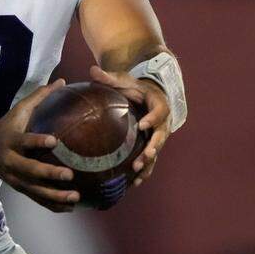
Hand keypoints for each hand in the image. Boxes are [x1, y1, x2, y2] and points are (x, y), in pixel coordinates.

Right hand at [0, 79, 80, 211]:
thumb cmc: (7, 126)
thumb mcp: (18, 110)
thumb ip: (39, 97)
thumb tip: (61, 81)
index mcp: (11, 140)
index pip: (24, 141)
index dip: (37, 142)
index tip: (54, 141)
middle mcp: (11, 161)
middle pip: (29, 170)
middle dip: (49, 174)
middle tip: (69, 174)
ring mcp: (14, 178)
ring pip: (34, 190)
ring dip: (54, 195)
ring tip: (75, 197)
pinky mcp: (19, 188)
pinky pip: (36, 199)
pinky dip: (52, 205)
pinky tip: (70, 208)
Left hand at [90, 65, 169, 186]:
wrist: (146, 94)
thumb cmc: (133, 86)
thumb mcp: (123, 79)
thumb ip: (109, 77)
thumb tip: (92, 70)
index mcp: (158, 104)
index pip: (159, 111)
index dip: (152, 119)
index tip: (142, 125)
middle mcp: (162, 121)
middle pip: (161, 136)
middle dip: (153, 147)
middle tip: (145, 156)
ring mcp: (158, 135)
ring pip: (157, 151)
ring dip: (149, 163)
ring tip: (138, 173)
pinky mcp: (152, 144)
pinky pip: (151, 160)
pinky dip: (145, 171)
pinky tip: (135, 183)